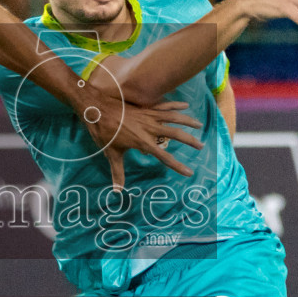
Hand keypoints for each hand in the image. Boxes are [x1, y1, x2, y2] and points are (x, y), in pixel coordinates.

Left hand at [78, 85, 203, 187]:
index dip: (178, 166)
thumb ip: (117, 172)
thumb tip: (117, 191)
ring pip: (174, 118)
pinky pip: (164, 105)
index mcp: (143, 142)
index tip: (189, 172)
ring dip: (188, 121)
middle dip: (189, 141)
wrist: (96, 108)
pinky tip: (186, 105)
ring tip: (200, 125)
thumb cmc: (103, 132)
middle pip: (175, 134)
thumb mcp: (111, 154)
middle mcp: (150, 128)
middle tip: (201, 146)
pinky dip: (176, 105)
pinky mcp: (146, 107)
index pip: (164, 157)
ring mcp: (149, 116)